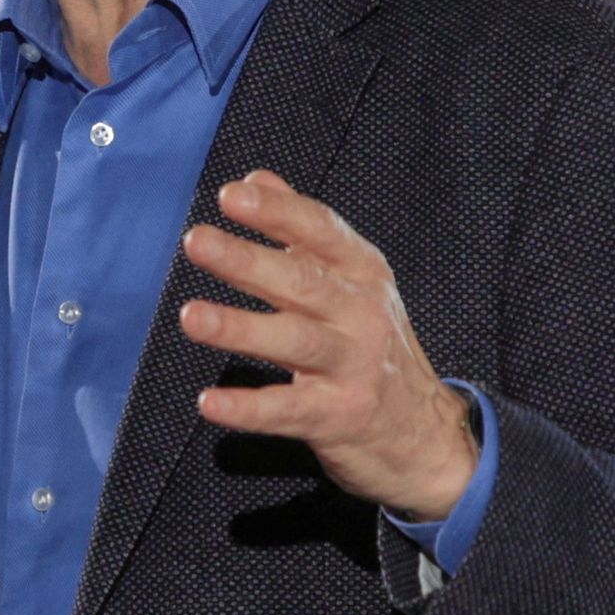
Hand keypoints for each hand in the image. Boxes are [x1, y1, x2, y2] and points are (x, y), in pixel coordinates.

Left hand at [178, 169, 480, 523]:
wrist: (425, 435)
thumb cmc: (372, 348)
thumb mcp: (353, 282)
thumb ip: (304, 231)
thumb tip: (256, 179)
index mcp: (363, 273)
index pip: (320, 231)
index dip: (276, 212)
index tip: (230, 195)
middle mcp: (362, 314)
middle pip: (302, 281)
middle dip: (247, 260)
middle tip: (196, 241)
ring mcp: (353, 366)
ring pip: (294, 340)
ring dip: (240, 328)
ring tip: (190, 316)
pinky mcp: (338, 416)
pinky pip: (287, 410)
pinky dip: (248, 407)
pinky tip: (209, 402)